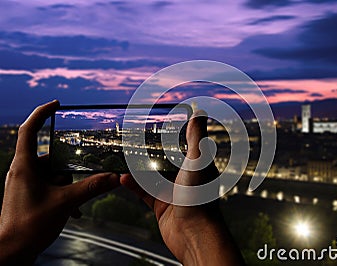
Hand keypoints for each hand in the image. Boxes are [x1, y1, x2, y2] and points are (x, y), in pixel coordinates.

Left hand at [0, 100, 119, 264]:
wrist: (11, 254)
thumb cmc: (27, 228)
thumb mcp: (65, 203)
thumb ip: (91, 187)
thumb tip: (114, 177)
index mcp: (24, 166)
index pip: (29, 130)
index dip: (41, 113)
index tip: (56, 104)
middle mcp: (23, 172)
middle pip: (51, 157)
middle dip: (68, 170)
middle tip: (77, 182)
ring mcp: (26, 184)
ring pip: (53, 175)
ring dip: (68, 187)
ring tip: (74, 204)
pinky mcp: (30, 195)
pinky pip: (51, 188)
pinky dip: (63, 196)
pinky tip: (73, 211)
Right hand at [121, 111, 244, 265]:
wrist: (193, 234)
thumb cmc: (199, 199)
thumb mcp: (197, 161)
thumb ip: (196, 136)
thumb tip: (199, 112)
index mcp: (196, 165)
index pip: (183, 144)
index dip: (172, 134)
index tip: (158, 123)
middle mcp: (185, 178)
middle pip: (164, 160)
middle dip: (149, 151)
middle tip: (133, 140)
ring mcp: (172, 191)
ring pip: (151, 176)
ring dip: (137, 169)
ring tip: (122, 158)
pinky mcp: (161, 205)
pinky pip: (143, 192)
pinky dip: (133, 185)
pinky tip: (122, 178)